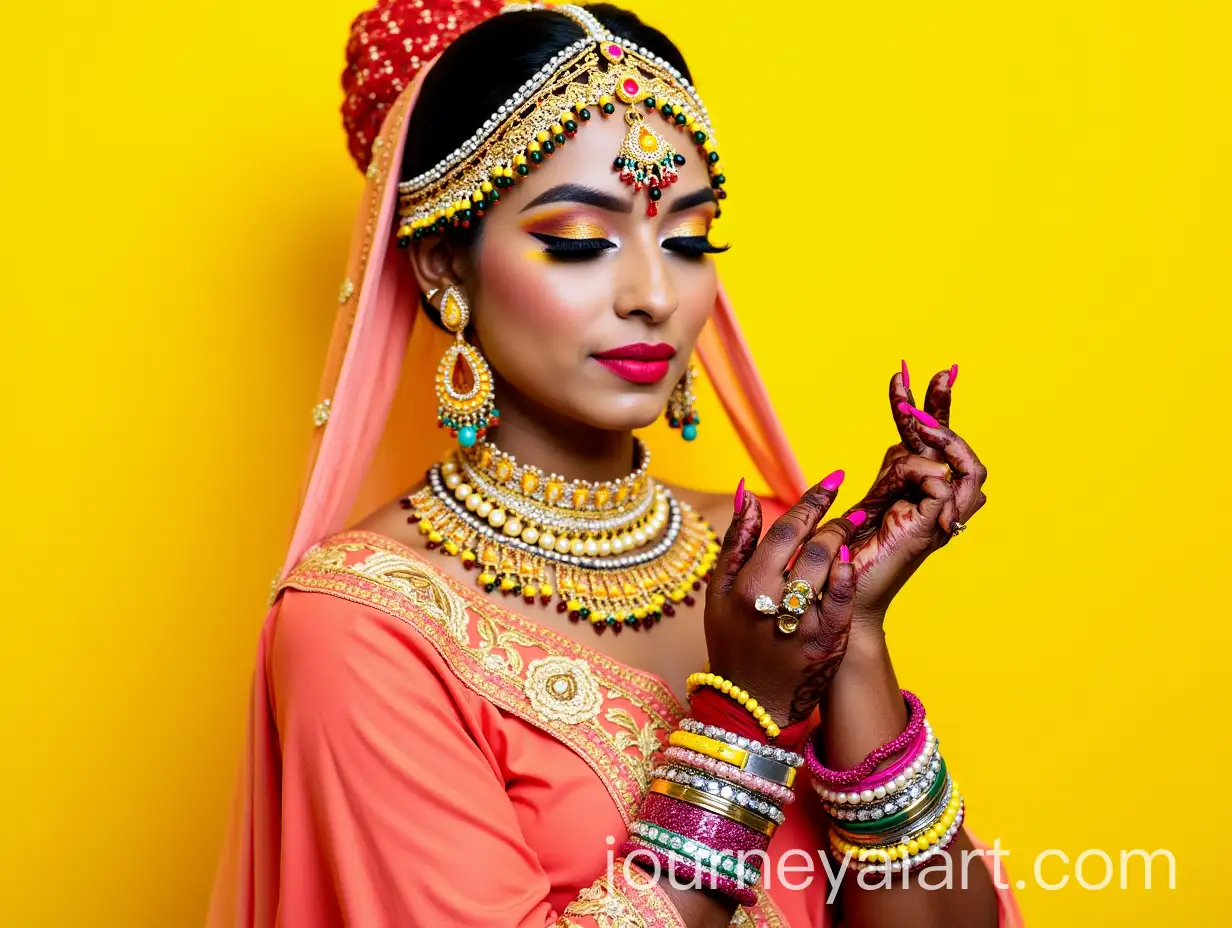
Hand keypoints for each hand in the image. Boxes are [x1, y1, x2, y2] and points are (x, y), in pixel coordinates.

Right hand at [704, 478, 857, 724]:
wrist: (749, 705)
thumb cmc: (731, 643)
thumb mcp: (717, 592)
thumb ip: (735, 541)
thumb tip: (746, 493)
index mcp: (745, 586)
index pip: (785, 529)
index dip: (812, 500)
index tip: (833, 480)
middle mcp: (773, 602)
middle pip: (813, 544)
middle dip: (836, 518)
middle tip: (851, 504)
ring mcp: (802, 623)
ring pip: (830, 566)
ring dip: (844, 540)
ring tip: (853, 528)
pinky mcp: (827, 642)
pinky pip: (843, 598)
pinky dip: (848, 574)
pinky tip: (848, 562)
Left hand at [843, 364, 987, 629]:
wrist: (837, 594)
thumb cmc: (844, 554)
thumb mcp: (866, 499)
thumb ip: (890, 473)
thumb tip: (903, 444)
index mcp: (914, 488)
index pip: (927, 440)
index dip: (921, 403)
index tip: (900, 372)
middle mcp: (933, 500)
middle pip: (957, 447)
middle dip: (945, 405)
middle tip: (938, 373)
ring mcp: (937, 516)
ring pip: (970, 467)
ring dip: (947, 438)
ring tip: (919, 422)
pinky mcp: (930, 530)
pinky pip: (945, 486)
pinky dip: (929, 471)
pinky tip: (902, 469)